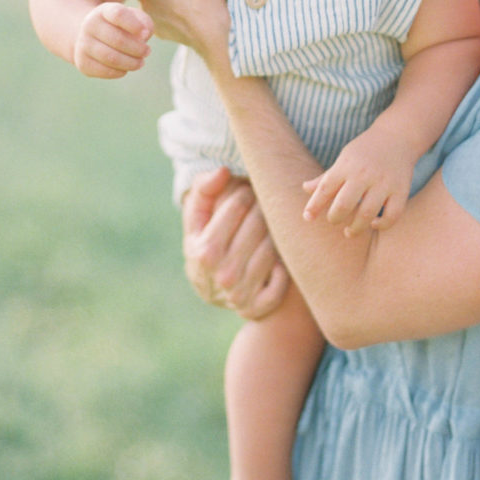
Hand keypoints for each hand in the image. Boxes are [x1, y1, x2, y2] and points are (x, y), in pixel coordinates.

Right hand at [73, 2, 152, 76]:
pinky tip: (126, 68)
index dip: (134, 25)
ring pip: (111, 58)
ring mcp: (83, 44)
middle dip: (138, 49)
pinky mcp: (82, 62)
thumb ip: (144, 23)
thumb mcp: (133, 18)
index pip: (118, 14)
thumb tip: (145, 35)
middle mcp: (90, 25)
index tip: (146, 34)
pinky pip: (104, 71)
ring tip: (140, 62)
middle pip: (118, 40)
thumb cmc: (120, 26)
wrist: (90, 35)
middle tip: (147, 51)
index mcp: (104, 11)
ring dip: (131, 63)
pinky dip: (119, 72)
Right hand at [182, 166, 288, 319]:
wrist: (208, 287)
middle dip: (263, 209)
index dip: (246, 192)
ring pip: (274, 247)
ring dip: (277, 233)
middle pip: (260, 223)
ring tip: (270, 227)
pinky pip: (282, 281)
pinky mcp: (257, 308)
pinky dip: (283, 268)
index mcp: (203, 250)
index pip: (239, 204)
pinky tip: (276, 259)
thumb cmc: (205, 239)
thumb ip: (203, 189)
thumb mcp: (196, 216)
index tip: (247, 194)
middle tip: (263, 207)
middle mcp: (221, 275)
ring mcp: (240, 295)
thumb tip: (224, 171)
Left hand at [302, 126, 411, 236]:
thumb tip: (305, 188)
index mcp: (346, 165)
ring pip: (367, 214)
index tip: (307, 217)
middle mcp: (364, 174)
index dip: (313, 206)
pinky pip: (392, 215)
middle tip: (334, 220)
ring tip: (349, 231)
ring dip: (355, 228)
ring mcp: (384, 183)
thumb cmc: (364, 151)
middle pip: (343, 205)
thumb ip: (326, 177)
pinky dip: (382, 225)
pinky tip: (374, 224)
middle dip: (334, 218)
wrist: (397, 136)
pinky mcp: (401, 190)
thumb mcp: (343, 159)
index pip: (324, 189)